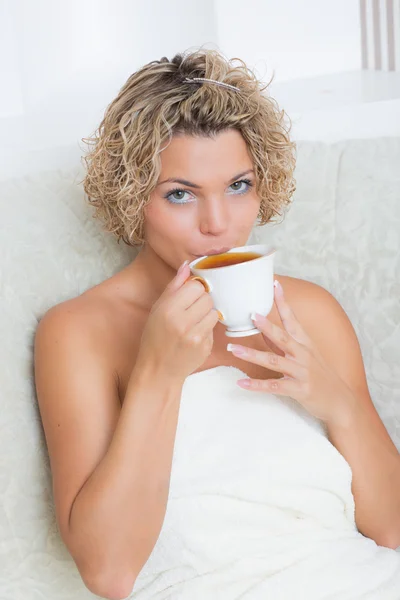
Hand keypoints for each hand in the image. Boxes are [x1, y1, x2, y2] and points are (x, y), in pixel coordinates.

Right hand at [135, 261, 219, 381]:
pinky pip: (214, 329)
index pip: (196, 286)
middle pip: (208, 298)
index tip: (188, 296)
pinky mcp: (205, 347)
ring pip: (214, 312)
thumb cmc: (155, 337)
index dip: (194, 290)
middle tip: (190, 311)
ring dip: (206, 315)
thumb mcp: (157, 309)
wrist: (158, 370)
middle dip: (202, 302)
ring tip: (193, 323)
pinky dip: (207, 330)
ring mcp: (196, 337)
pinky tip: (194, 336)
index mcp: (169, 310)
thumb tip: (187, 266)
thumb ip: (174, 287)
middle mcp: (183, 323)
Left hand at [227, 280, 354, 424]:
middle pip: (283, 337)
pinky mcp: (299, 390)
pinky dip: (256, 385)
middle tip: (251, 315)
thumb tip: (264, 329)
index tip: (275, 285)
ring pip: (274, 361)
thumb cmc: (321, 377)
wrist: (341, 402)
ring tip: (233, 349)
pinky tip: (241, 383)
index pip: (293, 320)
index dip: (284, 303)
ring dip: (252, 355)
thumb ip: (284, 343)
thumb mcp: (305, 356)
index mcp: (305, 344)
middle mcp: (304, 356)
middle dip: (267, 326)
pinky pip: (274, 387)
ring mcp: (302, 373)